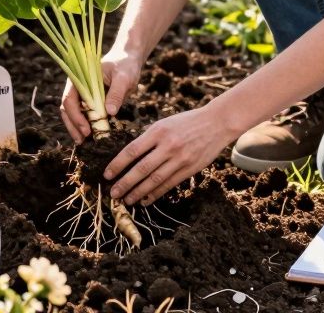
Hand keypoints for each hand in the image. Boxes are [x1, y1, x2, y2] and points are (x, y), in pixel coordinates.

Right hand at [59, 50, 141, 143]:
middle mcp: (77, 87)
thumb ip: (116, 92)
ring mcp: (83, 95)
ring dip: (76, 128)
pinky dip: (86, 126)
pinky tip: (91, 136)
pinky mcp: (90, 102)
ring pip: (73, 114)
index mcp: (79, 77)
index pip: (69, 98)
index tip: (86, 129)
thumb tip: (110, 112)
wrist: (128, 61)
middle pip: (67, 109)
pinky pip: (84, 115)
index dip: (75, 116)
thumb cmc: (125, 65)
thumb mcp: (124, 77)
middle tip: (83, 141)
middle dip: (73, 126)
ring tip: (85, 142)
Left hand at [103, 105, 233, 205]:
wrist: (217, 123)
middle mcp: (168, 145)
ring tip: (127, 200)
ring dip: (138, 192)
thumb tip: (130, 155)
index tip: (107, 175)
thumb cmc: (187, 122)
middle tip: (113, 193)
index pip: (132, 151)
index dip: (117, 164)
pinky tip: (145, 199)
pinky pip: (169, 184)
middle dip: (125, 183)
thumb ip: (149, 138)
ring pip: (154, 179)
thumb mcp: (165, 123)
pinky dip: (155, 193)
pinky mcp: (189, 169)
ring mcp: (180, 158)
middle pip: (141, 168)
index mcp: (158, 131)